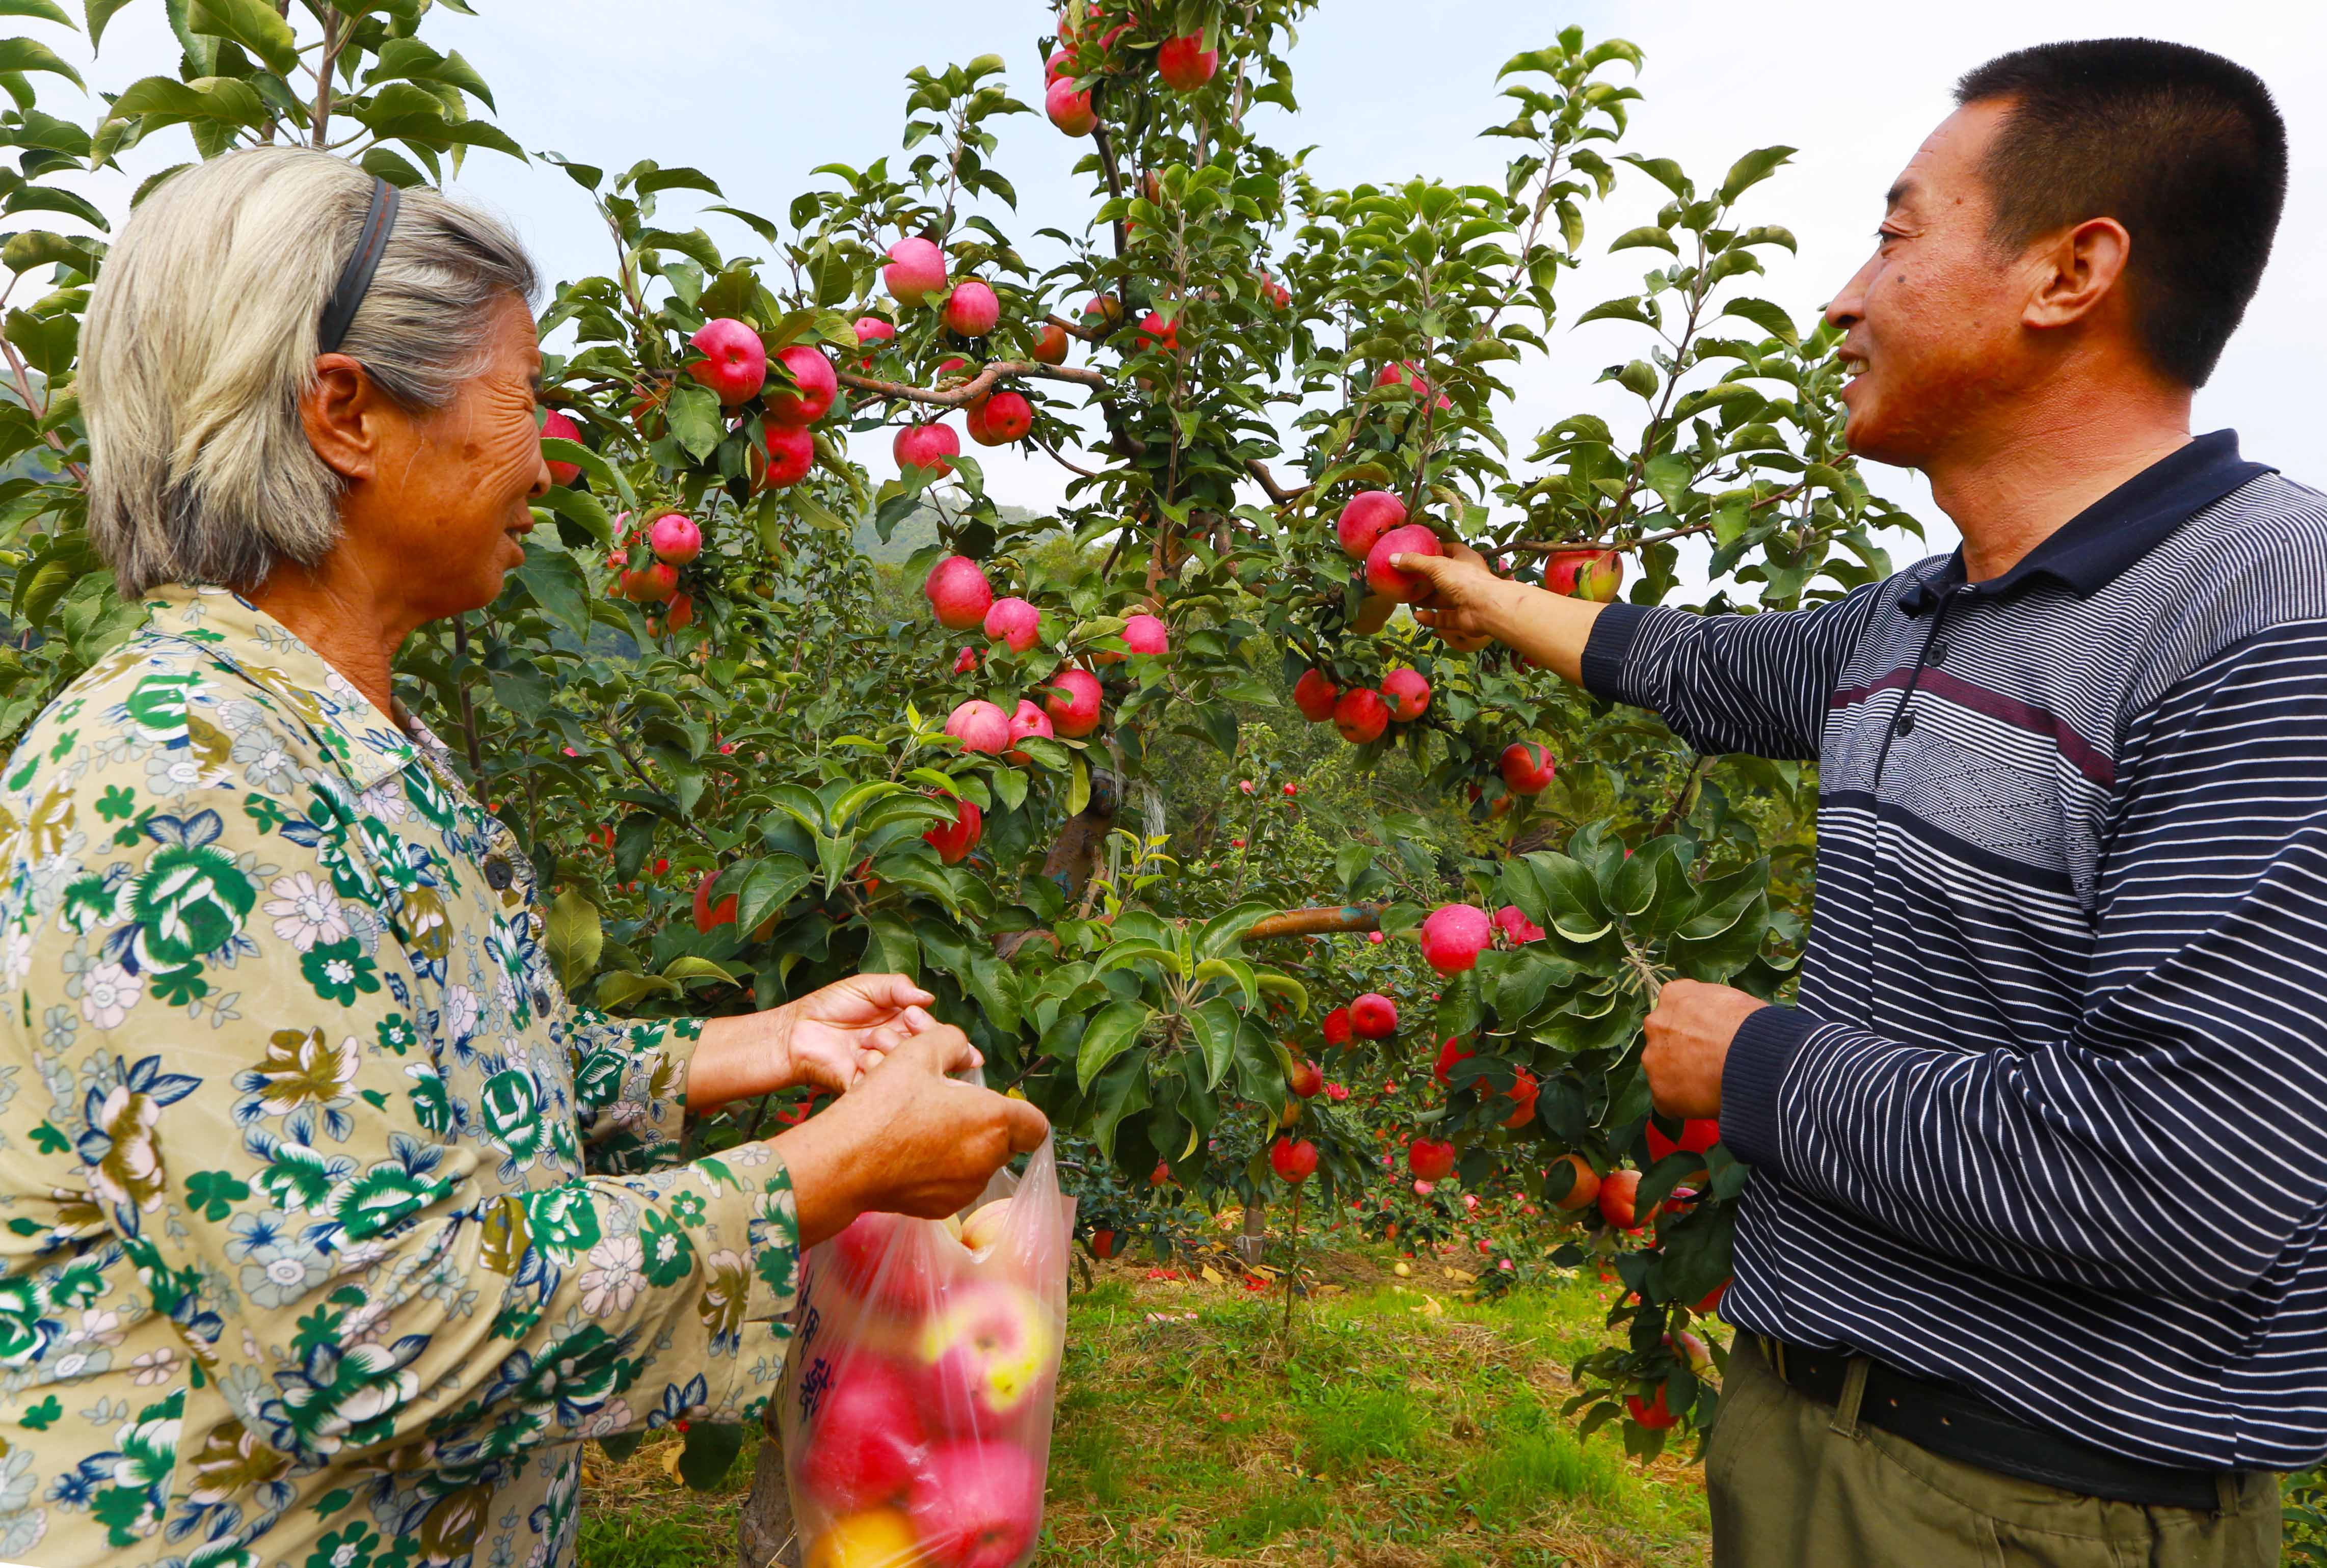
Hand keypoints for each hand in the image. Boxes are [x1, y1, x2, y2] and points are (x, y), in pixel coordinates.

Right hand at [779, 1025, 1049, 1246]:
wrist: (843, 1162)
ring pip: (979, 1163)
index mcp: (993, 1121)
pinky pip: (956, 1184)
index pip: (1037, 1125)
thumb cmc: (882, 1107)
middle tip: (948, 1108)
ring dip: (963, 1147)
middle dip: (985, 1125)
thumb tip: (962, 1049)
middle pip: (1006, 1142)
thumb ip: (951, 1042)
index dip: (1020, 1111)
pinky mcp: (942, 1209)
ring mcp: (965, 1189)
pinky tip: (911, 1154)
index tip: (994, 1103)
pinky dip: (943, 1170)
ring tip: (924, 1129)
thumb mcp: (917, 1054)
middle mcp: (987, 1161)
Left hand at [780, 973, 961, 1095]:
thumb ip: (898, 988)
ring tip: (870, 1039)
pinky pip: (885, 1086)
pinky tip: (861, 1055)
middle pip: (930, 1054)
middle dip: (922, 1040)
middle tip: (905, 1026)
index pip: (937, 1033)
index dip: (935, 1028)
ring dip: (895, 1052)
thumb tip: (928, 997)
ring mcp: (885, 1070)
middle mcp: (899, 1050)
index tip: (915, 1017)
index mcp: (904, 1027)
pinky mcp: (868, 1087)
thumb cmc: (828, 1006)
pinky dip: (877, 1069)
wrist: (796, 1030)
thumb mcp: (866, 986)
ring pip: (911, 1071)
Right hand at [1394, 541, 1507, 649]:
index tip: (1418, 550)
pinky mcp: (1462, 618)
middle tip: (1407, 577)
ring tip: (1407, 597)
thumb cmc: (1465, 580)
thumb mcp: (1436, 566)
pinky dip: (1431, 617)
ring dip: (1426, 599)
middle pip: (1443, 576)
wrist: (1487, 609)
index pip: (1450, 549)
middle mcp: (1465, 578)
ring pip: (1442, 599)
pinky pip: (1443, 617)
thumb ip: (1415, 562)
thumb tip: (1392, 558)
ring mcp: (1465, 599)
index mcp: (1465, 559)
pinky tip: (1417, 616)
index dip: (1435, 548)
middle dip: (1426, 578)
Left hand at [1642, 979, 1766, 1118]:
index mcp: (1673, 996)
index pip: (1674, 1011)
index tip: (1708, 1039)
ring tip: (1712, 1084)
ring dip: (1680, 1077)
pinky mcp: (1661, 1092)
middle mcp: (1655, 1024)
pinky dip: (1685, 1105)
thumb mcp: (1730, 999)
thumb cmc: (1755, 1026)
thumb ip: (1710, 1009)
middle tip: (1709, 1063)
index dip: (1693, 1028)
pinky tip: (1708, 1102)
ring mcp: (1653, 1058)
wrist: (1757, 1056)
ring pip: (1663, 1071)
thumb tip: (1715, 1023)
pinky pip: (1670, 1102)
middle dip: (1682, 1051)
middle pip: (1664, 1040)